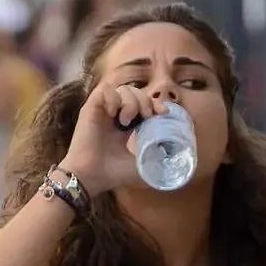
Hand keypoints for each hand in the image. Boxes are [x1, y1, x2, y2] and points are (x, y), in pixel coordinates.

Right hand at [58, 81, 169, 196]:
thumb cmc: (114, 173)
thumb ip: (156, 156)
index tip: (163, 113)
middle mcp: (115, 115)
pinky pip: (105, 89)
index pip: (144, 104)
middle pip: (136, 92)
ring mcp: (103, 110)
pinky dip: (114, 98)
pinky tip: (114, 114)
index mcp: (128, 125)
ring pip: (122, 88)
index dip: (155, 104)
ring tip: (126, 121)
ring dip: (131, 101)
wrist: (92, 177)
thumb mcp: (142, 164)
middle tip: (146, 116)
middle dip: (145, 101)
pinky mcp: (90, 107)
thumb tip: (176, 154)